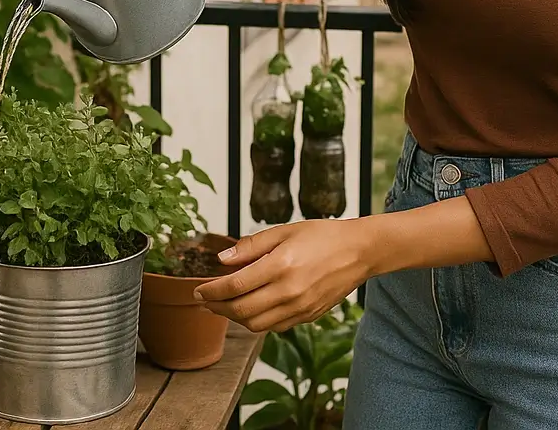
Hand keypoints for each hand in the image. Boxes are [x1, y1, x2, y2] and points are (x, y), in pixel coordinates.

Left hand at [193, 220, 376, 333]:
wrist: (359, 251)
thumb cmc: (323, 236)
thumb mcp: (284, 231)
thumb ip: (251, 246)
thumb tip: (223, 259)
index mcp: (281, 266)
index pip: (234, 286)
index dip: (211, 291)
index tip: (199, 290)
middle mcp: (289, 291)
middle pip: (240, 310)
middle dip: (217, 307)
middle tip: (205, 301)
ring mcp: (299, 308)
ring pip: (255, 324)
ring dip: (234, 318)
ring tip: (225, 305)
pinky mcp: (308, 317)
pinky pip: (274, 327)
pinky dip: (256, 322)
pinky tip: (250, 308)